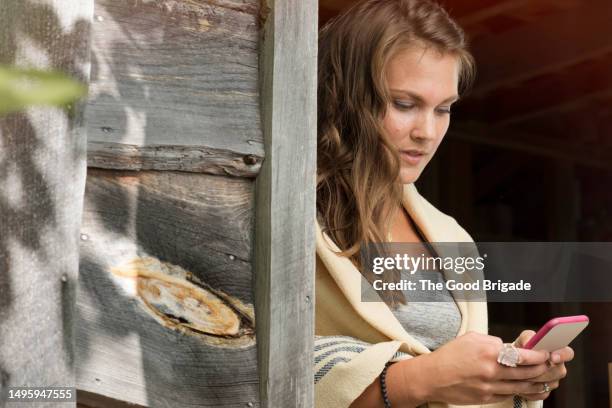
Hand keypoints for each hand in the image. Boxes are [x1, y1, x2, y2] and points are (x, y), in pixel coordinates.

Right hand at [415, 331, 550, 404]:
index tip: (547, 353)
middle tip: (551, 364)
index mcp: (489, 351)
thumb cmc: (449, 355)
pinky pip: (510, 394)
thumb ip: (493, 341)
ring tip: (547, 378)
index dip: (540, 355)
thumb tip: (509, 347)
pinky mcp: (487, 397)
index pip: (523, 355)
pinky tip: (531, 389)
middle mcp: (492, 370)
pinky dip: (523, 392)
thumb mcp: (471, 338)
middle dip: (543, 368)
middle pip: (527, 372)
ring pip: (522, 386)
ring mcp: (490, 386)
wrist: (432, 377)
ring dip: (538, 382)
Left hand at [513, 330, 573, 400]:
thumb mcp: (523, 340)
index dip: (562, 355)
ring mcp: (553, 381)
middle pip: (558, 371)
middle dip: (540, 369)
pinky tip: (517, 383)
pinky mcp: (545, 392)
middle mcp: (558, 367)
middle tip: (524, 367)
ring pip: (548, 383)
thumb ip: (528, 338)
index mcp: (557, 352)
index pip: (568, 353)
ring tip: (516, 373)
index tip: (552, 357)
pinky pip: (539, 393)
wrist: (512, 363)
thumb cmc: (521, 349)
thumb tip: (529, 342)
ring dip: (530, 379)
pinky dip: (527, 389)